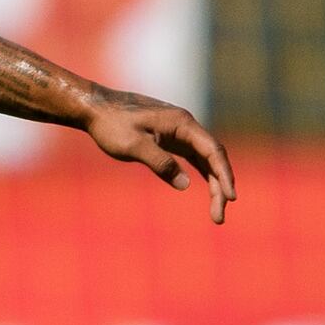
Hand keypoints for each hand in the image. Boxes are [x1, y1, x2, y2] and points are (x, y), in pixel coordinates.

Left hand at [86, 90, 236, 225]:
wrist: (94, 107)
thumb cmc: (111, 124)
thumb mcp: (133, 145)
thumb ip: (160, 163)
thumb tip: (185, 184)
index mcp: (181, 123)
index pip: (213, 150)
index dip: (225, 174)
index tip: (230, 197)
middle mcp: (185, 125)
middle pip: (212, 157)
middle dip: (220, 186)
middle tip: (219, 216)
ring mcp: (178, 132)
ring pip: (204, 159)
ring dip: (213, 183)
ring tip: (216, 211)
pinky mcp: (169, 138)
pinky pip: (192, 158)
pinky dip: (201, 174)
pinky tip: (207, 191)